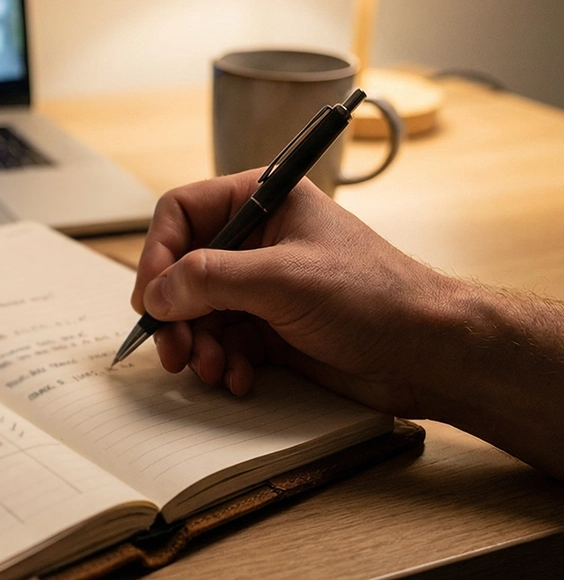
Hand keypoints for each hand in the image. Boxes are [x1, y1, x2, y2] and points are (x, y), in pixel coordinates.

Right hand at [131, 171, 455, 416]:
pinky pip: (223, 343)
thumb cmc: (374, 297)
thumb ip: (210, 279)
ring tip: (214, 369)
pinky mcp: (270, 328)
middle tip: (174, 350)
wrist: (429, 353)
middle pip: (182, 270)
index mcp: (262, 201)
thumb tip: (156, 293)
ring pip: (198, 313)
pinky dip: (224, 364)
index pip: (182, 213)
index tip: (151, 298)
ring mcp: (262, 286)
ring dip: (198, 346)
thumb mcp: (283, 278)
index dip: (157, 254)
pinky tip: (242, 378)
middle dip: (175, 314)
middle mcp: (257, 240)